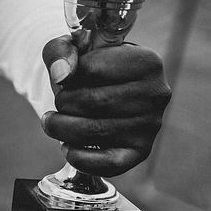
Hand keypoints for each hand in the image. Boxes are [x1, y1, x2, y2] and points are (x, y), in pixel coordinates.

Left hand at [41, 34, 171, 176]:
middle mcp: (156, 94)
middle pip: (92, 102)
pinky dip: (78, 157)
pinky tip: (67, 146)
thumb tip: (61, 76)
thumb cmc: (88, 65)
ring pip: (92, 131)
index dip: (68, 76)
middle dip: (62, 103)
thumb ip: (60, 52)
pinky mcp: (141, 151)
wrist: (103, 89)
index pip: (91, 70)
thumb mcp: (71, 47)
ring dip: (61, 128)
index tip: (68, 78)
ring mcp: (151, 125)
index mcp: (146, 61)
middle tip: (59, 103)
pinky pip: (107, 163)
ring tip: (54, 122)